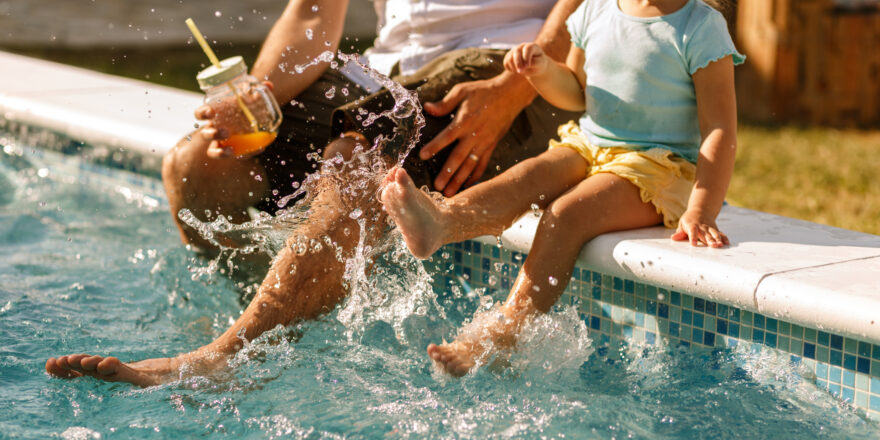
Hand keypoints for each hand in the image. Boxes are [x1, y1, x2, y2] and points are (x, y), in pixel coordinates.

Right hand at [194, 81, 274, 158]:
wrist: (246, 132)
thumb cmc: (242, 114)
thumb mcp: (247, 104)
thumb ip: (257, 94)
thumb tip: (269, 85)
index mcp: (215, 117)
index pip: (201, 114)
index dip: (202, 113)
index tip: (210, 112)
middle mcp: (214, 130)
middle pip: (203, 132)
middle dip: (210, 132)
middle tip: (226, 132)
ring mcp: (218, 143)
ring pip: (211, 150)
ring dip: (219, 147)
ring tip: (229, 137)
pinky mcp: (225, 152)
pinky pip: (219, 155)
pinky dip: (224, 154)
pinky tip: (233, 151)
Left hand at [420, 75, 532, 195]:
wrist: (510, 95)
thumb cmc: (483, 91)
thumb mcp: (462, 91)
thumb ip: (445, 103)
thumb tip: (428, 108)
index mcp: (465, 121)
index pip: (446, 137)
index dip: (434, 147)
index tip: (422, 156)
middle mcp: (474, 135)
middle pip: (458, 158)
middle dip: (447, 173)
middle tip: (437, 187)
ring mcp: (484, 143)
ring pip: (470, 165)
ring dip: (459, 180)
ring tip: (449, 193)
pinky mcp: (491, 146)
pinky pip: (483, 164)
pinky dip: (475, 177)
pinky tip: (467, 186)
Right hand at [503, 43, 548, 77]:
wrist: (534, 67)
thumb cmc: (539, 64)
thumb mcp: (540, 64)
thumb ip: (534, 63)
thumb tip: (524, 65)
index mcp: (532, 46)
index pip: (527, 48)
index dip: (526, 57)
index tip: (527, 66)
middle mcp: (522, 46)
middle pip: (516, 51)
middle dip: (518, 63)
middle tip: (520, 72)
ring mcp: (514, 50)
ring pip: (509, 58)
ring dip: (514, 67)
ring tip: (520, 72)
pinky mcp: (509, 56)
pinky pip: (506, 63)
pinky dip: (510, 69)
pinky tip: (516, 70)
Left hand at [671, 210, 728, 247]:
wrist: (701, 210)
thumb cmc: (689, 220)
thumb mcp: (682, 224)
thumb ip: (679, 233)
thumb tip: (673, 238)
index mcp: (692, 225)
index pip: (692, 231)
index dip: (692, 237)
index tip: (693, 244)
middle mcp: (702, 227)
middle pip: (705, 234)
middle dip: (709, 240)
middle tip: (712, 246)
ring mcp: (710, 228)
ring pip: (714, 234)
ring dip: (717, 239)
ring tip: (720, 245)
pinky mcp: (715, 229)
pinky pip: (720, 234)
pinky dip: (724, 238)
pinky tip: (727, 243)